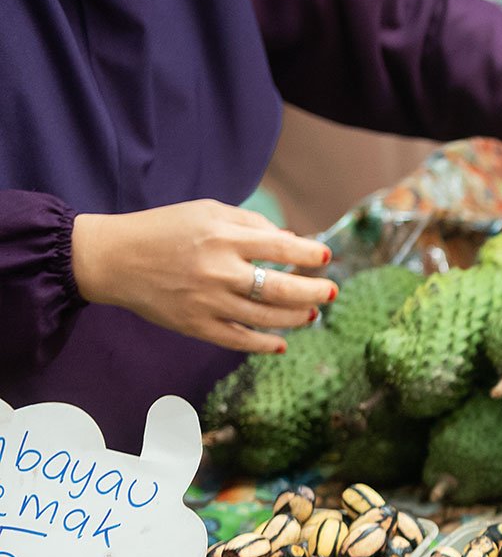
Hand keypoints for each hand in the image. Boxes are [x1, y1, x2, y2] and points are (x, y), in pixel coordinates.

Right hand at [72, 200, 335, 355]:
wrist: (114, 258)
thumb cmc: (164, 230)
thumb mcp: (206, 211)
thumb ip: (249, 224)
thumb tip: (290, 240)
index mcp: (221, 238)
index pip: (279, 248)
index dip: (309, 255)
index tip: (326, 257)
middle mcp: (218, 271)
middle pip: (279, 289)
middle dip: (314, 292)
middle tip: (332, 291)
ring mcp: (208, 302)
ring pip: (266, 318)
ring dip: (296, 318)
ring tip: (311, 313)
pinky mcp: (196, 326)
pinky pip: (239, 340)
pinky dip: (265, 345)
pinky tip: (282, 344)